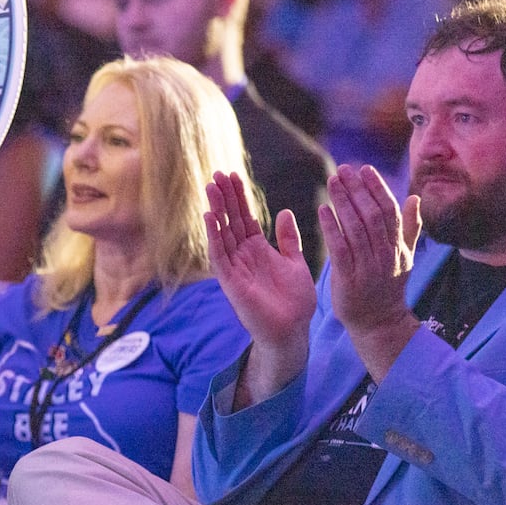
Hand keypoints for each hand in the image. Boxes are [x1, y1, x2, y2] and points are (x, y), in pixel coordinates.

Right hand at [204, 171, 317, 346]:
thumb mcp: (294, 263)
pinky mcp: (231, 283)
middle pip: (230, 221)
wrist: (293, 331)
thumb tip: (283, 212)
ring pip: (222, 234)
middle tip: (217, 173)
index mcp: (258, 250)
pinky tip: (210, 218)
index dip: (238, 197)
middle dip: (224, 198)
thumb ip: (288, 239)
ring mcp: (235, 269)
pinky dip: (214, 237)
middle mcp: (243, 256)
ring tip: (211, 187)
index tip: (232, 175)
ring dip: (216, 210)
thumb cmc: (295, 302)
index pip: (244, 217)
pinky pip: (220, 256)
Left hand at [319, 164, 421, 376]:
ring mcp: (368, 267)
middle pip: (372, 215)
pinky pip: (340, 248)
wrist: (378, 323)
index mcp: (399, 248)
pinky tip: (322, 210)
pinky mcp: (350, 278)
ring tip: (333, 182)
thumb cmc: (387, 287)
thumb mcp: (403, 258)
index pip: (390, 211)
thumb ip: (409, 228)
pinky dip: (332, 227)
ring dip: (343, 202)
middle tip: (343, 169)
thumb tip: (415, 198)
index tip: (364, 169)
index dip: (377, 188)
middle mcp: (386, 255)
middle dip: (358, 190)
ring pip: (356, 228)